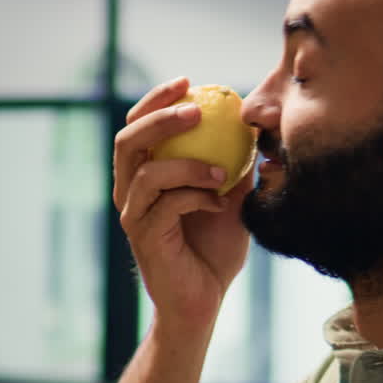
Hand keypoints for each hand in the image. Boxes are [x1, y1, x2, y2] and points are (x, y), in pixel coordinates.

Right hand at [114, 78, 253, 326]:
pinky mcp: (144, 239)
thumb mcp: (232, 197)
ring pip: (146, 173)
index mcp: (142, 175)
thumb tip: (254, 123)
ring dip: (188, 164)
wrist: (204, 301)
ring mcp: (133, 217)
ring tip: (222, 171)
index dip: (156, 99)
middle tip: (196, 110)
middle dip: (160, 118)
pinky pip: (165, 205)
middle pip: (128, 141)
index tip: (188, 82)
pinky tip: (219, 203)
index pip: (137, 126)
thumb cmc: (215, 249)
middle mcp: (129, 193)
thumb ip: (235, 162)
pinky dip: (195, 197)